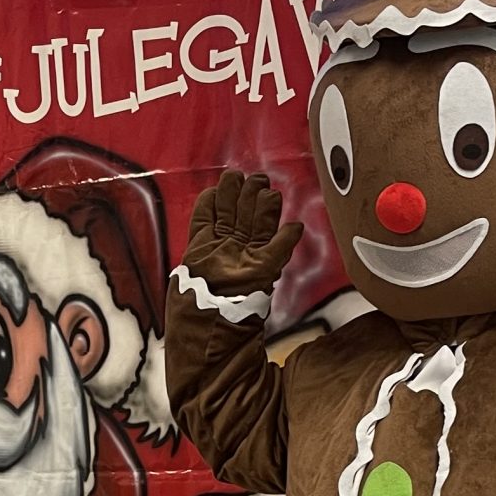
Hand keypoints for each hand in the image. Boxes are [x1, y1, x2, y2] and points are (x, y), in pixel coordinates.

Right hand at [182, 170, 302, 296]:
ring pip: (225, 211)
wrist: (209, 319)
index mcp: (257, 254)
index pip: (263, 222)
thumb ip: (281, 247)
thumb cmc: (241, 301)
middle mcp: (238, 247)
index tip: (270, 193)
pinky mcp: (197, 245)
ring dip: (230, 193)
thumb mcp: (267, 270)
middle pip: (244, 212)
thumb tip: (297, 226)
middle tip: (255, 179)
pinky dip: (206, 204)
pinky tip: (213, 192)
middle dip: (249, 194)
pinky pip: (202, 218)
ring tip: (235, 176)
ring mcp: (217, 245)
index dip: (266, 206)